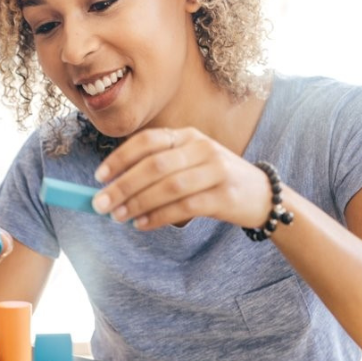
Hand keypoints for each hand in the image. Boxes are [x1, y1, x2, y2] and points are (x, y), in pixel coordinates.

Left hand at [90, 127, 274, 229]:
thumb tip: (112, 188)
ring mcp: (216, 170)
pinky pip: (185, 207)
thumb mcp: (188, 164)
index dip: (120, 158)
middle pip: (155, 165)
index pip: (147, 141)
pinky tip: (141, 224)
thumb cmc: (212, 180)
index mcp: (187, 136)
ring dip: (138, 203)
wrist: (262, 195)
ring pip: (169, 187)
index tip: (99, 177)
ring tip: (118, 216)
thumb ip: (156, 171)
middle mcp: (201, 148)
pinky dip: (159, 216)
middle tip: (100, 204)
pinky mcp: (225, 195)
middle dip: (123, 185)